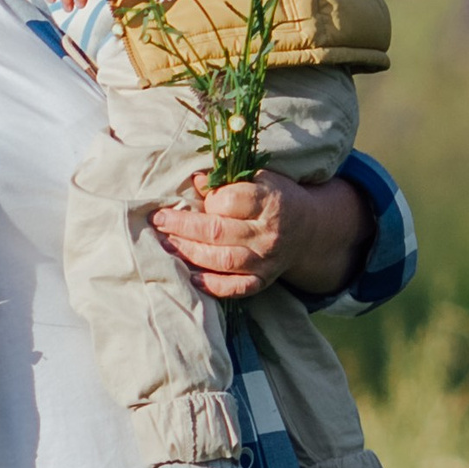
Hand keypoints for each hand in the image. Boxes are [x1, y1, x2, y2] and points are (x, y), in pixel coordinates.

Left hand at [151, 168, 369, 302]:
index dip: (208, 199)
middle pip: (218, 232)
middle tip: (158, 221)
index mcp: (270, 202)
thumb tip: (195, 180)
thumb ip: (229, 179)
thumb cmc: (277, 198)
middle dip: (183, 226)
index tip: (194, 197)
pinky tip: (190, 277)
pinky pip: (235, 288)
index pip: (231, 200)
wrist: (310, 230)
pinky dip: (212, 286)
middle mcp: (268, 234)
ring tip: (166, 245)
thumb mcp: (261, 179)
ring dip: (189, 253)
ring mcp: (266, 261)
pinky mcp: (262, 281)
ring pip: (222, 260)